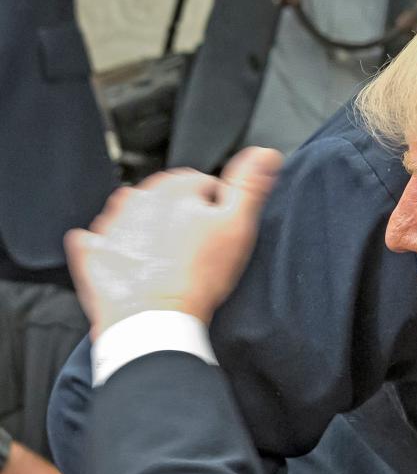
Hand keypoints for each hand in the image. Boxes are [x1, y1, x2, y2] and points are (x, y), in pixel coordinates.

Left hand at [65, 147, 283, 336]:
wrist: (155, 321)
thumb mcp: (238, 226)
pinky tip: (138, 266)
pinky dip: (121, 249)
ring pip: (141, 219)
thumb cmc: (198, 278)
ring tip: (170, 264)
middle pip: (168, 200)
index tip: (218, 233)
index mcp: (173, 186)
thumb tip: (265, 153)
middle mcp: (137, 197)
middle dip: (183, 219)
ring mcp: (112, 223)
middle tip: (198, 253)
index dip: (216, 209)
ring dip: (154, 233)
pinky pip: (107, 241)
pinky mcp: (94, 250)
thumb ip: (250, 184)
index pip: (202, 184)